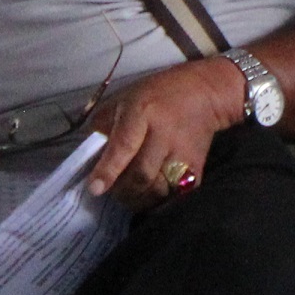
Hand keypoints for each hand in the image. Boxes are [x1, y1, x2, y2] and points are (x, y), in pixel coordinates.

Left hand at [84, 58, 245, 210]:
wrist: (206, 92)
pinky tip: (150, 195)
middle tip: (113, 191)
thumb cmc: (158, 94)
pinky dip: (159, 201)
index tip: (95, 189)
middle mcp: (164, 133)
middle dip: (121, 190)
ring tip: (130, 194)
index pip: (124, 145)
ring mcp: (183, 152)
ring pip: (158, 190)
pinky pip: (175, 195)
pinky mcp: (197, 167)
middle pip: (140, 175)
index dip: (108, 170)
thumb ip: (104, 124)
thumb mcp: (125, 98)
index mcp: (142, 111)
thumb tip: (89, 155)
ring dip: (139, 199)